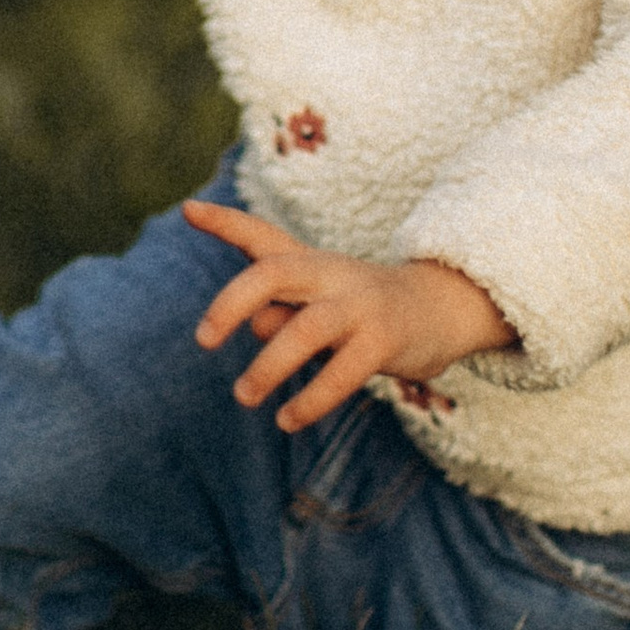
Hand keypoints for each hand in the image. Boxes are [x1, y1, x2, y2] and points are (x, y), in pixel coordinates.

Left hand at [184, 196, 514, 433]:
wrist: (440, 308)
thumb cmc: (361, 309)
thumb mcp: (316, 302)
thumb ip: (279, 311)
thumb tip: (254, 325)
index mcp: (309, 261)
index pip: (261, 234)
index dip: (224, 222)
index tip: (188, 210)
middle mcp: (330, 273)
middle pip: (273, 272)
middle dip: (232, 301)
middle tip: (202, 340)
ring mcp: (359, 305)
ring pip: (306, 328)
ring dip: (269, 365)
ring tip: (243, 395)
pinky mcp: (384, 341)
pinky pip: (343, 372)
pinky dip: (312, 399)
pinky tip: (288, 419)